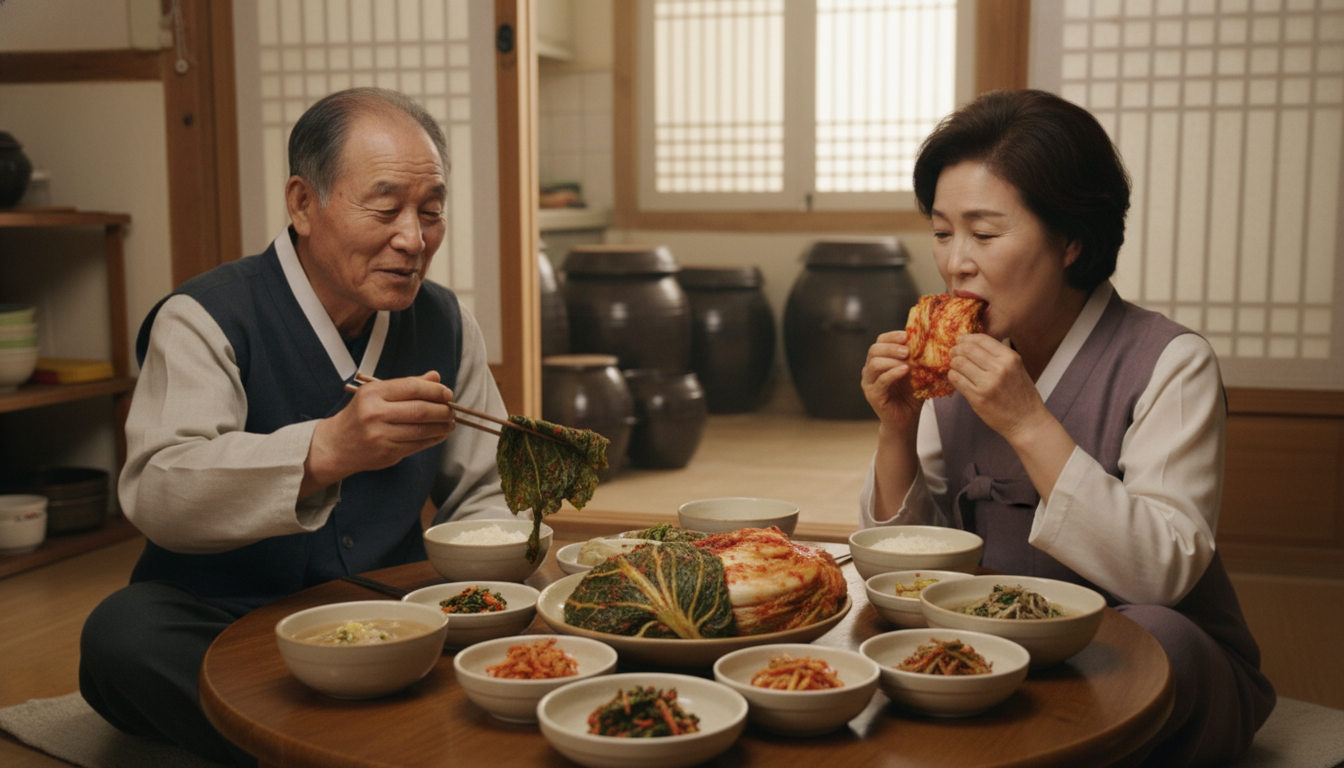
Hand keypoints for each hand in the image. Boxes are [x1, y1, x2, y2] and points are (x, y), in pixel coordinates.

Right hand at [303, 372, 455, 494]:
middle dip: (442, 410)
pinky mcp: (387, 453)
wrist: (336, 445)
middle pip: (420, 410)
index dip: (435, 390)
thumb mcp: (377, 394)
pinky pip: (418, 445)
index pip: (412, 387)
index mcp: (373, 393)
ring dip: (442, 426)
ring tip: (450, 422)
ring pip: (422, 429)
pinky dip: (434, 438)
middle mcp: (375, 413)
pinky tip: (440, 433)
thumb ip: (407, 385)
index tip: (447, 394)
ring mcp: (381, 435)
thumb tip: (436, 377)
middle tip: (451, 410)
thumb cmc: (360, 415)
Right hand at [861, 329, 921, 435]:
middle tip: (908, 350)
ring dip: (892, 360)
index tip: (907, 336)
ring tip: (908, 362)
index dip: (892, 336)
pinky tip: (905, 371)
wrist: (906, 420)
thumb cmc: (911, 395)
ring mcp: (869, 383)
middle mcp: (870, 370)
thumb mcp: (916, 372)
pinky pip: (881, 380)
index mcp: (879, 360)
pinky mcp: (873, 395)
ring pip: (874, 363)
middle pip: (874, 349)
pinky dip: (893, 373)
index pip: (880, 341)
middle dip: (892, 347)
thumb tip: (929, 341)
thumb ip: (916, 358)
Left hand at [947, 334, 1050, 439]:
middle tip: (953, 353)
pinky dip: (953, 376)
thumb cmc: (1021, 396)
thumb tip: (972, 344)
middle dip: (957, 350)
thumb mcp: (1016, 369)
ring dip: (953, 363)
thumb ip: (998, 357)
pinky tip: (957, 378)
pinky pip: (956, 379)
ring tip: (956, 367)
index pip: (981, 339)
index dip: (967, 338)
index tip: (961, 341)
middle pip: (967, 349)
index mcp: (1010, 358)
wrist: (1027, 422)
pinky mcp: (978, 398)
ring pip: (959, 363)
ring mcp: (988, 383)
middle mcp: (1000, 368)